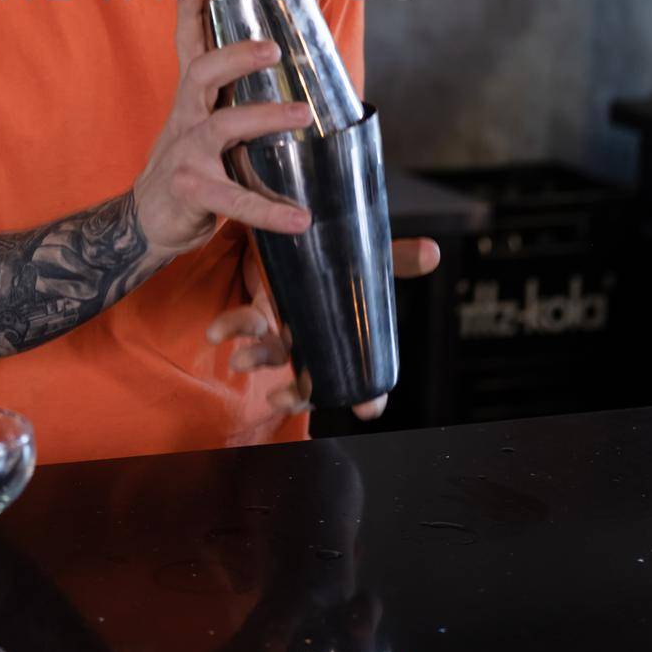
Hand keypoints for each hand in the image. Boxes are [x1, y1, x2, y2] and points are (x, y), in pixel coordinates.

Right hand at [133, 0, 317, 258]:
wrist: (145, 222)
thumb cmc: (185, 170)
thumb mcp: (200, 129)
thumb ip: (230, 108)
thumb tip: (289, 91)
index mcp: (190, 102)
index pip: (188, 51)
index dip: (188, 16)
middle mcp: (185, 120)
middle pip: (201, 74)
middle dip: (235, 56)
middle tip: (273, 49)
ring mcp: (185, 154)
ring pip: (222, 126)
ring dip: (264, 116)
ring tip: (303, 113)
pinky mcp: (191, 191)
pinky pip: (234, 199)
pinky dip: (269, 210)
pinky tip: (298, 218)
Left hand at [206, 234, 441, 420]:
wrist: (294, 241)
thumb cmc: (336, 264)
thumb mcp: (367, 259)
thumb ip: (396, 259)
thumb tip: (435, 251)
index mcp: (341, 333)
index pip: (358, 375)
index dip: (367, 395)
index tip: (369, 409)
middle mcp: (312, 338)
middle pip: (310, 376)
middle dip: (300, 393)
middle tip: (286, 401)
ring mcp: (282, 329)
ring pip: (271, 355)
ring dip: (256, 360)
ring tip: (242, 361)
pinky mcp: (255, 309)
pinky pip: (240, 326)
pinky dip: (228, 329)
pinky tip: (215, 333)